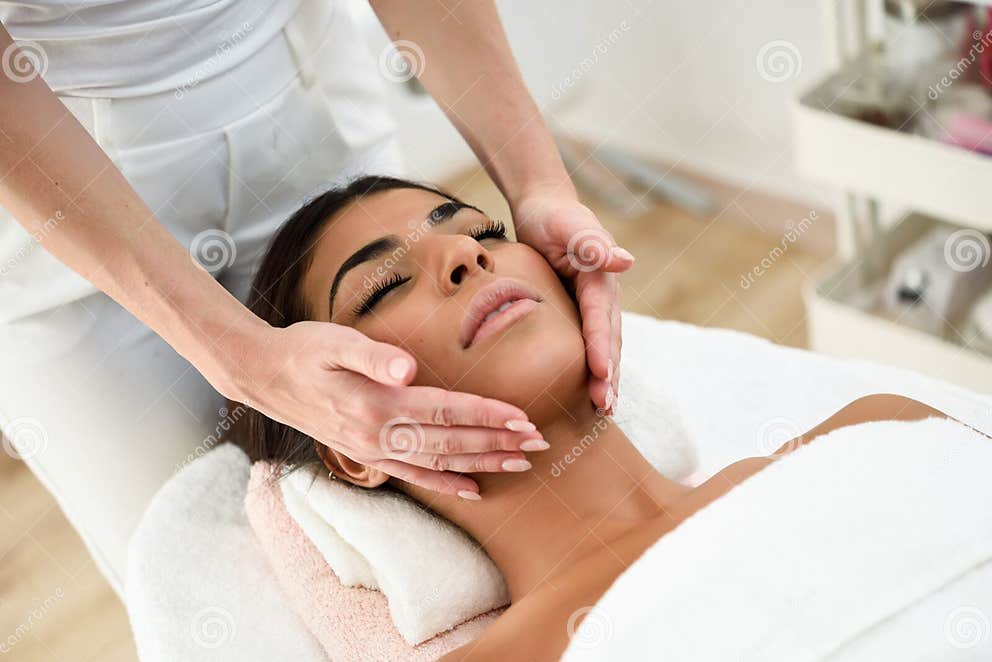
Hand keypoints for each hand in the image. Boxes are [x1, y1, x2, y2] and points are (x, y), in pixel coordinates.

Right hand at [224, 321, 544, 497]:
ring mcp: (373, 450)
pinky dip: (447, 484)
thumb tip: (408, 367)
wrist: (264, 376)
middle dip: (498, 442)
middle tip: (540, 443)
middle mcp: (379, 434)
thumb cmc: (303, 350)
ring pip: (440, 462)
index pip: (446, 410)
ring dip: (483, 463)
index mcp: (377, 404)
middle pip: (451, 440)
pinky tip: (474, 490)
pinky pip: (415, 476)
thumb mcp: (332, 341)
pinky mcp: (368, 454)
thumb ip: (372, 354)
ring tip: (521, 463)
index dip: (487, 415)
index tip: (524, 418)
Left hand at [511, 192, 632, 412]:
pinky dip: (595, 369)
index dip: (602, 347)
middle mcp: (603, 294)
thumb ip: (593, 242)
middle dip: (610, 374)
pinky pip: (591, 344)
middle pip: (609, 339)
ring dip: (607, 378)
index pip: (600, 318)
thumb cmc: (552, 215)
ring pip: (605, 346)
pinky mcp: (582, 311)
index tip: (601, 374)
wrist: (544, 207)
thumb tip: (625, 261)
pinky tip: (591, 392)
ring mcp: (595, 305)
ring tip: (604, 409)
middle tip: (606, 406)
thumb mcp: (569, 224)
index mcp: (600, 277)